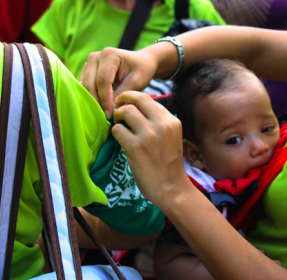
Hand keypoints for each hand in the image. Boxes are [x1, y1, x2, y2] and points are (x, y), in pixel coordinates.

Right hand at [81, 48, 157, 116]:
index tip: (110, 113)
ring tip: (103, 114)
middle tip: (105, 117)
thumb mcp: (137, 82)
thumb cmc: (141, 70)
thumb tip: (111, 111)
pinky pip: (84, 87)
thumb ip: (123, 94)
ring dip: (92, 101)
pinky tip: (99, 108)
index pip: (103, 81)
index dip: (105, 99)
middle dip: (97, 102)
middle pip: (89, 83)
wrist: (140, 62)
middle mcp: (95, 57)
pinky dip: (90, 98)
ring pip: (84, 86)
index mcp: (109, 55)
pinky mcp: (87, 71)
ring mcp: (89, 63)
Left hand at [111, 91, 191, 208]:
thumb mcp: (172, 137)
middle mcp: (162, 124)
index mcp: (172, 120)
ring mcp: (149, 135)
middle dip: (123, 99)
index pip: (149, 98)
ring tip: (118, 124)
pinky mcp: (135, 147)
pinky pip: (118, 130)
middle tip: (117, 106)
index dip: (134, 98)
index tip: (127, 104)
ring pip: (126, 111)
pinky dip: (115, 132)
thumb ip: (160, 122)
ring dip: (117, 116)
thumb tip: (141, 109)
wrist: (172, 188)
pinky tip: (119, 139)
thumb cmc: (169, 164)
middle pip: (138, 98)